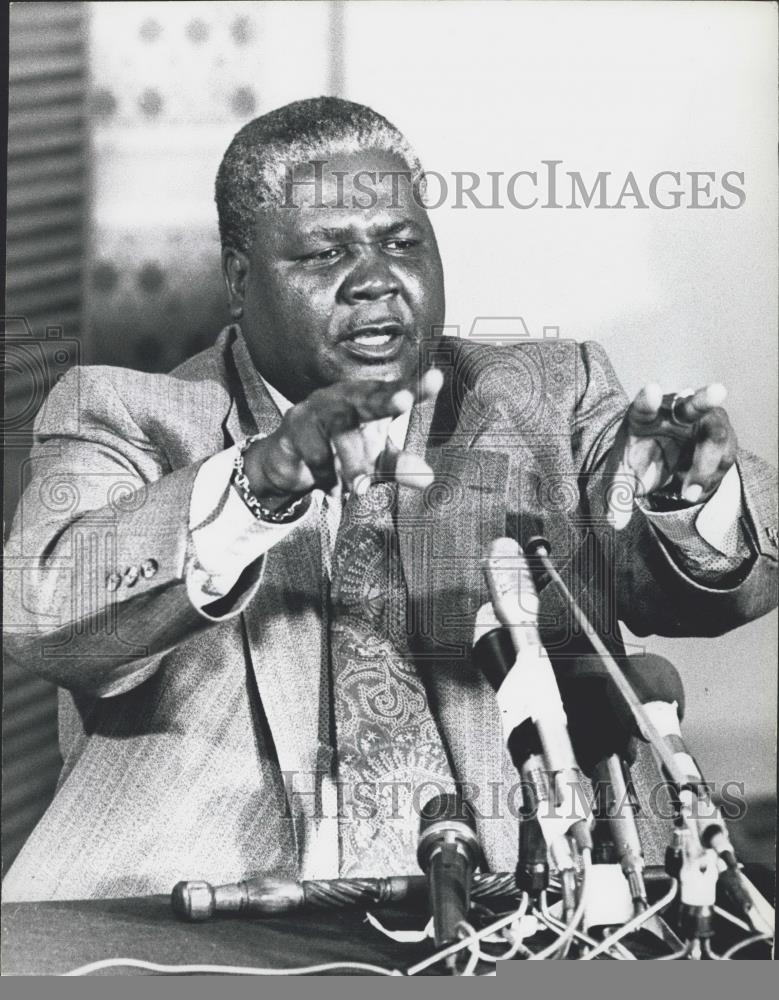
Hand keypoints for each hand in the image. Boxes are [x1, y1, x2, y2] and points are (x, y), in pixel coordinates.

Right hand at [243, 368, 443, 503]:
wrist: (290, 466)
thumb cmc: (340, 453)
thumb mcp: (374, 463)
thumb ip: (400, 467)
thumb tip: (428, 478)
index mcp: (367, 400)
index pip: (394, 392)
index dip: (415, 386)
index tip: (436, 380)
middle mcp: (342, 398)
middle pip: (366, 397)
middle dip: (385, 400)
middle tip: (405, 401)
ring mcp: (316, 409)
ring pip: (339, 428)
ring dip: (352, 460)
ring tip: (361, 487)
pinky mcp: (293, 428)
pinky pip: (313, 451)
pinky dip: (326, 474)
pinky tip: (330, 488)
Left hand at [605, 382, 737, 529]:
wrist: (660, 460)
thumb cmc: (639, 460)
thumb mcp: (623, 479)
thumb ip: (617, 497)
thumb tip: (615, 523)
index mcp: (643, 417)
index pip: (643, 407)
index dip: (647, 400)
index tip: (651, 390)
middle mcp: (675, 412)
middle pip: (693, 403)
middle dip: (705, 399)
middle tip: (718, 391)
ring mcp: (702, 421)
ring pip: (716, 436)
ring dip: (705, 467)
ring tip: (688, 495)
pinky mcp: (720, 435)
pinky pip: (726, 456)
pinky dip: (711, 477)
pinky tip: (694, 488)